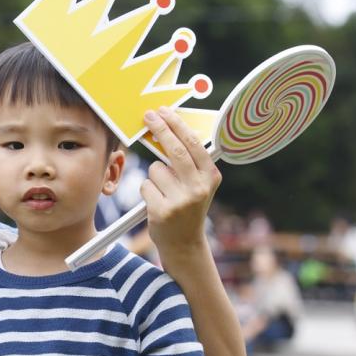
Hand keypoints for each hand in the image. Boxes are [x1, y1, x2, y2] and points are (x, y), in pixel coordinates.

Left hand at [140, 107, 221, 271]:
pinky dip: (147, 191)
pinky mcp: (162, 211)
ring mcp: (180, 201)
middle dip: (159, 128)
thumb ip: (190, 161)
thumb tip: (171, 129)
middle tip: (148, 116)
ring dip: (154, 176)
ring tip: (163, 191)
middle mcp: (198, 188)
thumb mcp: (198, 184)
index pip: (193, 143)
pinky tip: (157, 203)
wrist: (184, 243)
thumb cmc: (188, 207)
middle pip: (174, 150)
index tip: (163, 111)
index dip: (176, 124)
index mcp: (210, 177)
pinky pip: (145, 186)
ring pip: (155, 169)